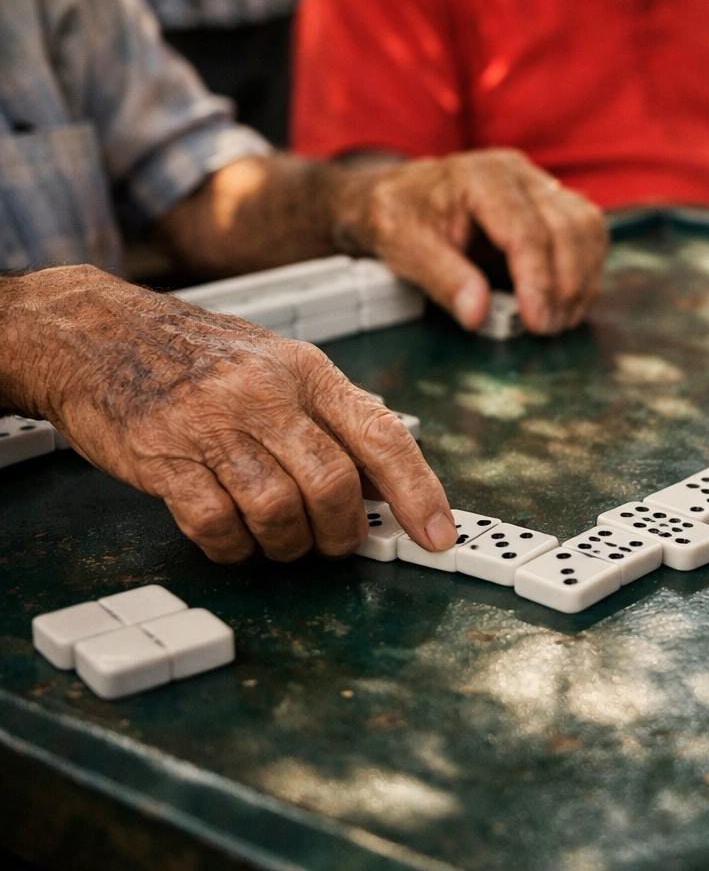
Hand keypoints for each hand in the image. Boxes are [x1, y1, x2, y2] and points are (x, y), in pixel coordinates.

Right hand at [0, 267, 457, 562]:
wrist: (96, 334)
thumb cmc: (197, 355)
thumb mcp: (279, 363)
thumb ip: (333, 414)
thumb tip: (390, 473)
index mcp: (306, 371)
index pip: (382, 435)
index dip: (419, 492)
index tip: (440, 537)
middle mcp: (264, 395)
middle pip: (333, 484)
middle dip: (341, 532)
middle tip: (333, 544)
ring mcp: (210, 426)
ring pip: (278, 511)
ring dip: (288, 545)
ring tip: (281, 541)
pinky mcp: (161, 458)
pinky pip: (215, 525)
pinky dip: (233, 547)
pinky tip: (233, 538)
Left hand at [335, 149, 607, 334]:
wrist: (401, 195)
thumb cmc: (401, 217)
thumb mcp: (405, 247)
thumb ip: (442, 278)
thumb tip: (477, 314)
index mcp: (480, 177)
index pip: (526, 230)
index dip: (538, 280)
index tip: (537, 321)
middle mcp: (518, 173)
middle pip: (567, 226)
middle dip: (567, 284)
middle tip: (551, 328)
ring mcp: (540, 183)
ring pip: (588, 226)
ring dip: (584, 277)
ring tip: (563, 318)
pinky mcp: (552, 201)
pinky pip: (588, 231)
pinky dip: (587, 267)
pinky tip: (570, 299)